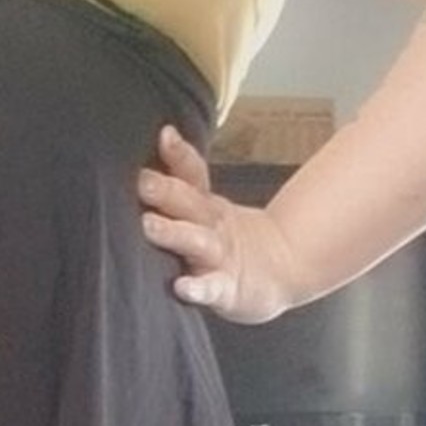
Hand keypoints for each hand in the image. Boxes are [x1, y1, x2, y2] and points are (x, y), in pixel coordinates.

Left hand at [137, 125, 299, 324]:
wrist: (281, 271)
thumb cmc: (228, 241)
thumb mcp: (209, 208)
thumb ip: (180, 184)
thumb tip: (155, 144)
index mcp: (206, 204)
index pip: (193, 174)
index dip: (180, 155)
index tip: (165, 135)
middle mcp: (212, 226)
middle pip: (190, 203)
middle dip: (166, 190)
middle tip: (143, 181)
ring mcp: (220, 257)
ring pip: (196, 241)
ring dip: (174, 232)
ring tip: (149, 225)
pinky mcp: (227, 289)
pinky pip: (211, 289)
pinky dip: (197, 289)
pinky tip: (181, 288)